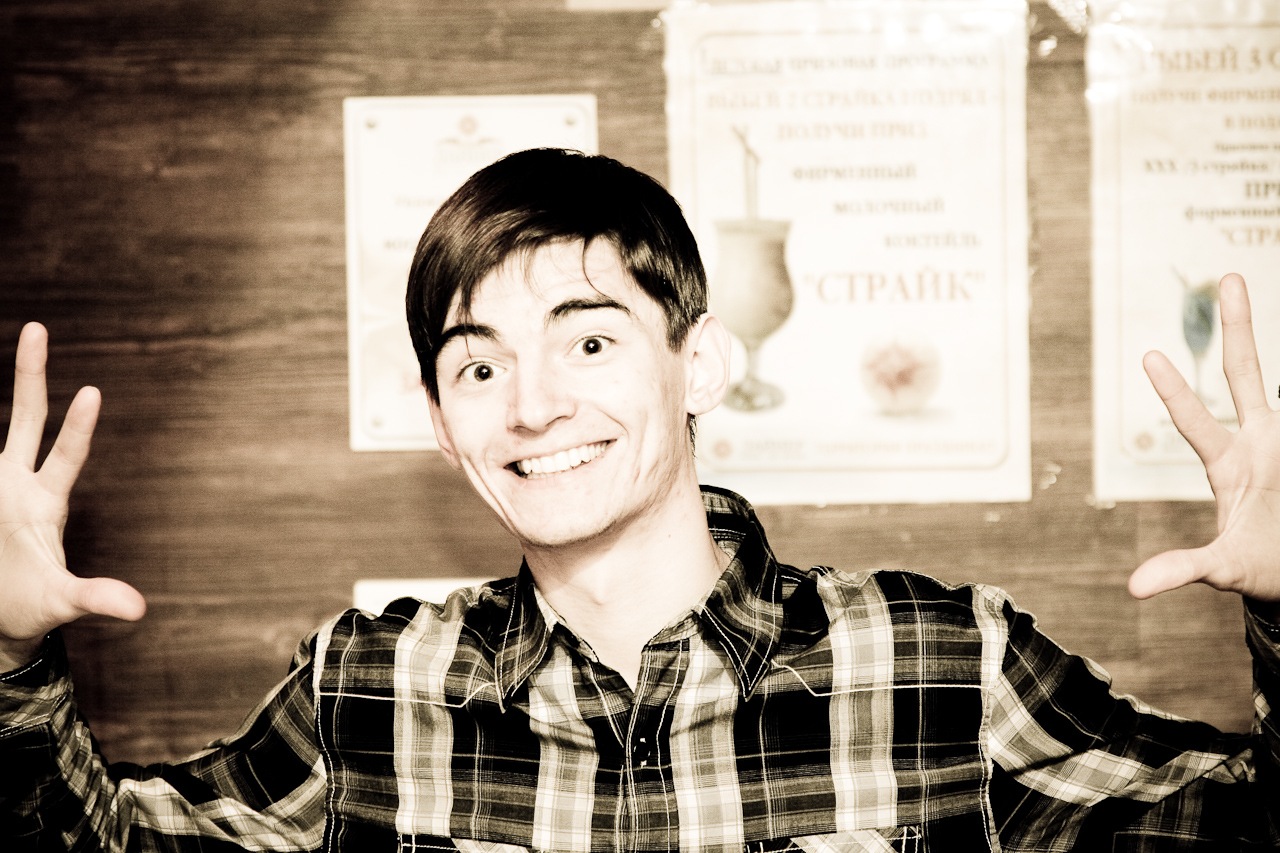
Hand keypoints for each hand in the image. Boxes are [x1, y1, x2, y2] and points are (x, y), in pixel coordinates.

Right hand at [0, 323, 144, 670]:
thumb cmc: (35, 607)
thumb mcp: (63, 601)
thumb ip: (95, 597)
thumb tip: (138, 610)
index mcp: (48, 501)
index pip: (66, 455)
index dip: (78, 426)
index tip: (92, 391)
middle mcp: (19, 482)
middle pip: (26, 417)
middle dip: (30, 374)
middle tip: (37, 327)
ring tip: (20, 333)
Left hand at [1129, 273, 1279, 602]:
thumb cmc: (1254, 564)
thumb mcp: (1221, 568)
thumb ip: (1182, 568)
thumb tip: (1136, 588)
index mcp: (1230, 463)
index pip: (1197, 419)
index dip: (1175, 391)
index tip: (1149, 355)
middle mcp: (1259, 442)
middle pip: (1246, 372)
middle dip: (1239, 327)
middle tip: (1229, 278)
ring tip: (1249, 282)